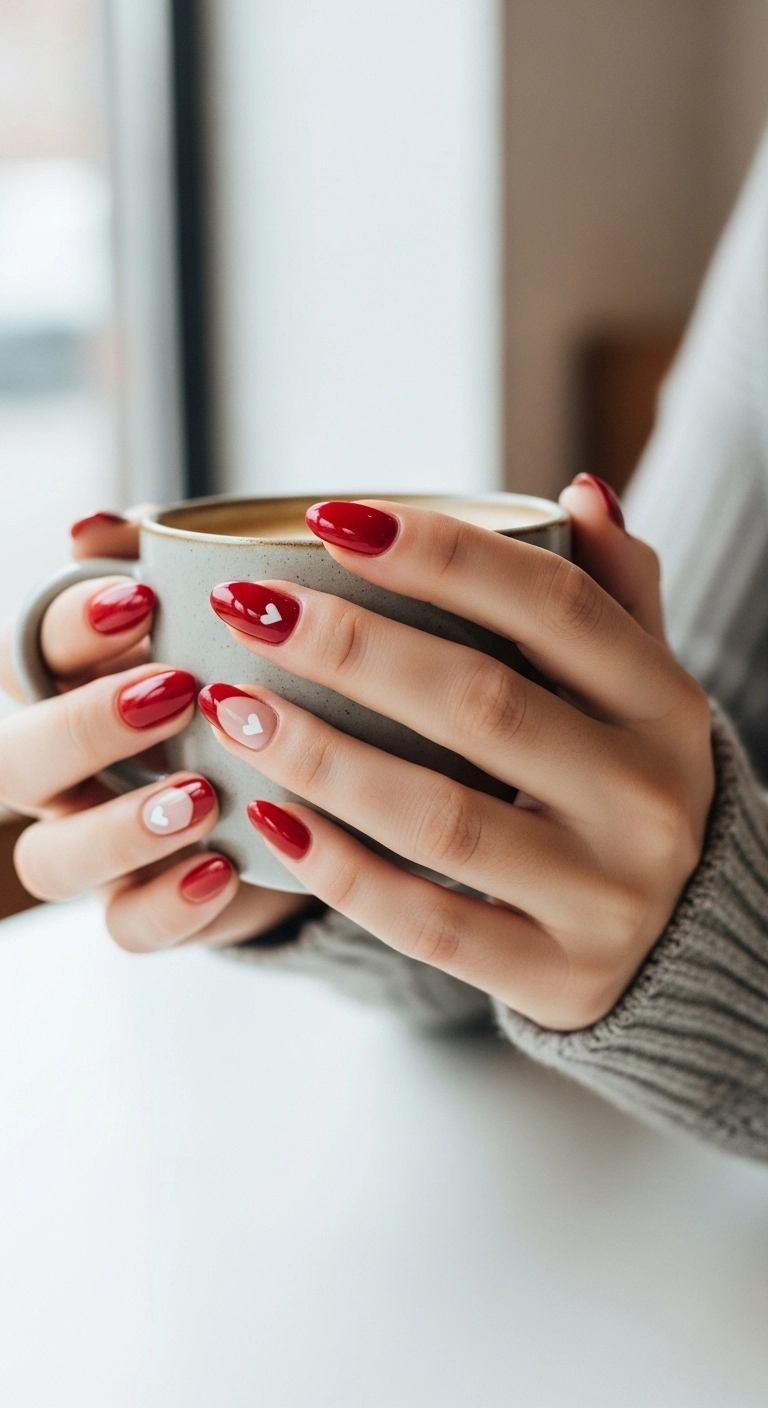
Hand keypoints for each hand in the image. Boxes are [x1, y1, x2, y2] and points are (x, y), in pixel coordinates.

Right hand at [0, 511, 307, 950]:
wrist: (295, 779)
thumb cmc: (235, 672)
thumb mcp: (207, 610)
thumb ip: (152, 559)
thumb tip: (91, 526)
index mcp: (65, 686)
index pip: (28, 649)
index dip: (72, 624)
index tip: (146, 599)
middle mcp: (60, 771)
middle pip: (14, 762)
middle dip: (83, 726)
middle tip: (172, 695)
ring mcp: (93, 846)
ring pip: (52, 860)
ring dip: (121, 828)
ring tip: (203, 795)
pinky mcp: (140, 907)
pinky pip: (126, 927)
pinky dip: (169, 903)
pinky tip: (222, 868)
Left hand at [202, 480, 714, 1029]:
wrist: (684, 940)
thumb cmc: (624, 783)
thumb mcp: (642, 689)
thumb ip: (614, 595)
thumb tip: (577, 492)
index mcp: (665, 704)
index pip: (554, 607)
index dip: (441, 554)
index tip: (330, 520)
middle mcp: (647, 797)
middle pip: (482, 703)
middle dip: (349, 647)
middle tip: (247, 608)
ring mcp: (606, 896)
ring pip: (440, 820)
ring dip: (322, 757)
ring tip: (233, 708)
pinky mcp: (557, 976)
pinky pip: (427, 923)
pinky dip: (339, 871)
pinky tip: (267, 820)